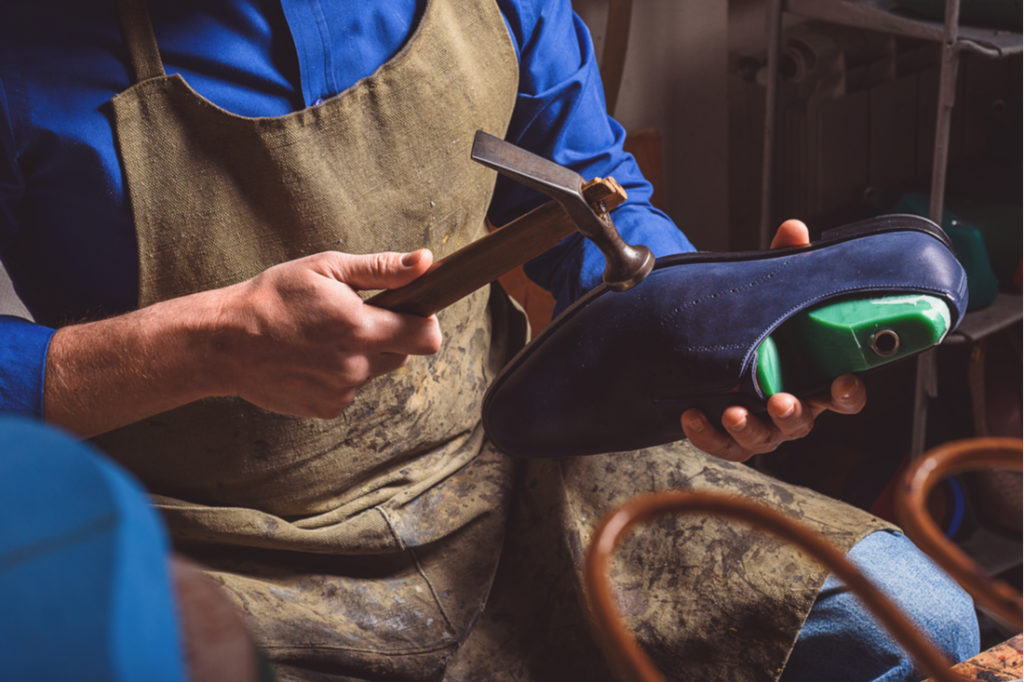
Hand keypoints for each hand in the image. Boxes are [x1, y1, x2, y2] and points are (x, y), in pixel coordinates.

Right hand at [211, 249, 441, 417]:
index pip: (427, 338)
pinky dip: (339, 376)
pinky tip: (311, 359)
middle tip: (352, 319)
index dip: (425, 322)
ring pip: (374, 372)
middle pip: (402, 355)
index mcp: (360, 328)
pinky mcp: (326, 409)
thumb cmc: (273, 298)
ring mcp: (341, 392)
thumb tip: (425, 262)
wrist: (225, 342)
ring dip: (361, 356)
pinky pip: (349, 390)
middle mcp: (356, 366)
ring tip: (323, 339)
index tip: (412, 311)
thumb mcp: (326, 268)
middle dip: (388, 336)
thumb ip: (381, 269)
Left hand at [679, 219, 866, 461]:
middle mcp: (793, 406)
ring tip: (733, 412)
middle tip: (780, 402)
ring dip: (750, 428)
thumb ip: (786, 265)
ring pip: (763, 439)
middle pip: (802, 422)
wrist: (713, 350)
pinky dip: (706, 434)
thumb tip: (793, 230)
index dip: (847, 393)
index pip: (844, 394)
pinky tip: (691, 416)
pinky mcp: (728, 436)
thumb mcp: (771, 295)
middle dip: (792, 414)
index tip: (843, 384)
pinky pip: (721, 444)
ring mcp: (761, 426)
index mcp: (814, 378)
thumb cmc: (759, 328)